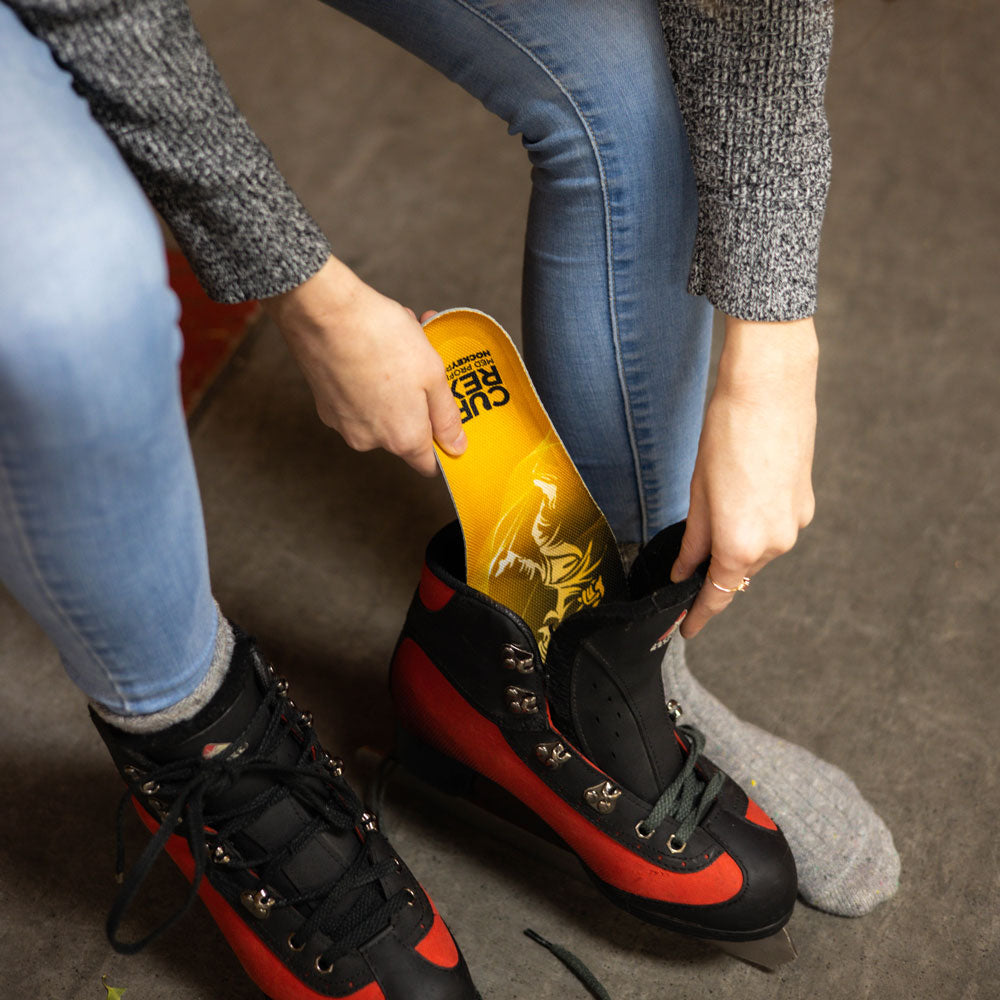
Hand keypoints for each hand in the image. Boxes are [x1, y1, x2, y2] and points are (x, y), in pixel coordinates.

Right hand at [263, 256, 464, 475]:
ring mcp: (343, 423)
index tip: (446, 420)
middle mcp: (369, 440)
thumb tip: (456, 446)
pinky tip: (373, 348)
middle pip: (404, 432)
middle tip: (427, 364)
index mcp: (403, 437)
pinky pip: (357, 399)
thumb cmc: (381, 337)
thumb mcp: (432, 374)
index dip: (442, 445)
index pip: (428, 464)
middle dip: (419, 400)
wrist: (322, 311)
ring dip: (396, 385)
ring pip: (381, 411)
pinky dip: (369, 380)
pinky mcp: (324, 404)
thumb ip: (446, 416)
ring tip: (400, 345)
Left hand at [670, 315, 818, 637]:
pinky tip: (739, 497)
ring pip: (756, 551)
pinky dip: (753, 525)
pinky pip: (773, 530)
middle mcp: (776, 542)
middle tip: (686, 564)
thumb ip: (694, 539)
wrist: (771, 388)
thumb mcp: (698, 491)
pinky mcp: (805, 504)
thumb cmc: (727, 432)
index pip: (718, 595)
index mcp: (742, 543)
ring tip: (714, 509)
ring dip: (735, 545)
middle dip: (713, 572)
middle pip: (738, 573)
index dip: (698, 615)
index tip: (684, 628)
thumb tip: (684, 569)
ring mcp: (795, 524)